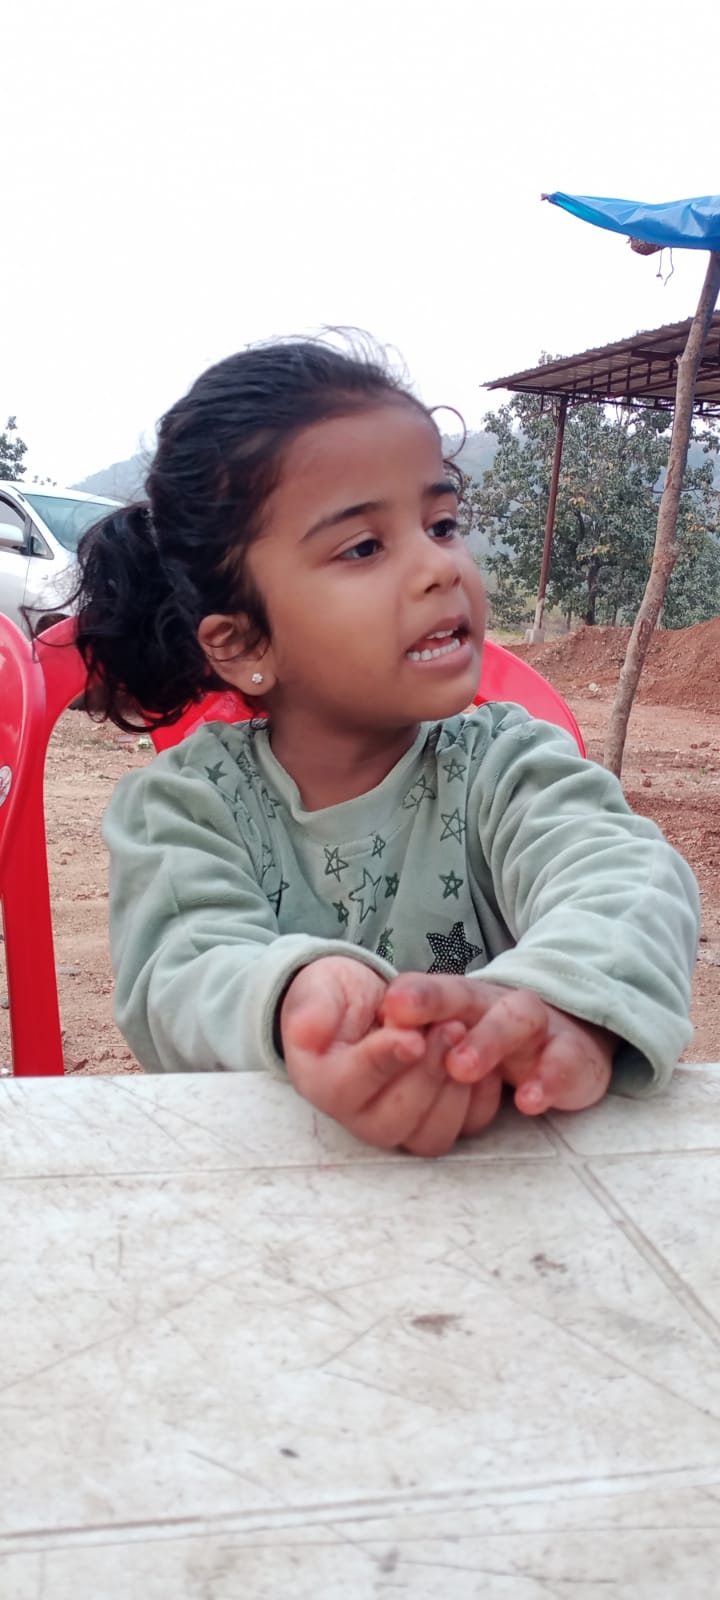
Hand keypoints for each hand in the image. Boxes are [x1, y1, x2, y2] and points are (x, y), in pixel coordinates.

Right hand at [280, 957, 501, 1154]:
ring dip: (455, 1088)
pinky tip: (482, 1057)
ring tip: (462, 1035)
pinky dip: (479, 1096)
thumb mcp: (319, 990)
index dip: (384, 1062)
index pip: (348, 1087)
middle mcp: (358, 1117)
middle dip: (427, 1072)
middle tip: (449, 1026)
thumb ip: (312, 1009)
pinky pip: (465, 1128)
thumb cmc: (338, 1000)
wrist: (365, 1007)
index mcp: (323, 1084)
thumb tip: (305, 1031)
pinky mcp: (433, 1125)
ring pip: (431, 1134)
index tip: (412, 1036)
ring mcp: (398, 1128)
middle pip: (394, 1119)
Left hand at [382, 973, 613, 1114]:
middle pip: (471, 998)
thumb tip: (318, 1033)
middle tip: (416, 1042)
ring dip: (488, 1041)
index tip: (390, 1006)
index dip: (418, 997)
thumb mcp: (446, 1028)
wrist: (568, 1039)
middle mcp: (496, 1006)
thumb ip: (395, 1034)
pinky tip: (528, 1100)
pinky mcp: (572, 1057)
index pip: (435, 990)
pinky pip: (565, 1063)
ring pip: (518, 1019)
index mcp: (461, 1000)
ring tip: (461, 1068)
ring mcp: (537, 1030)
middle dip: (439, 1009)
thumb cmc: (489, 1037)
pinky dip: (549, 1080)